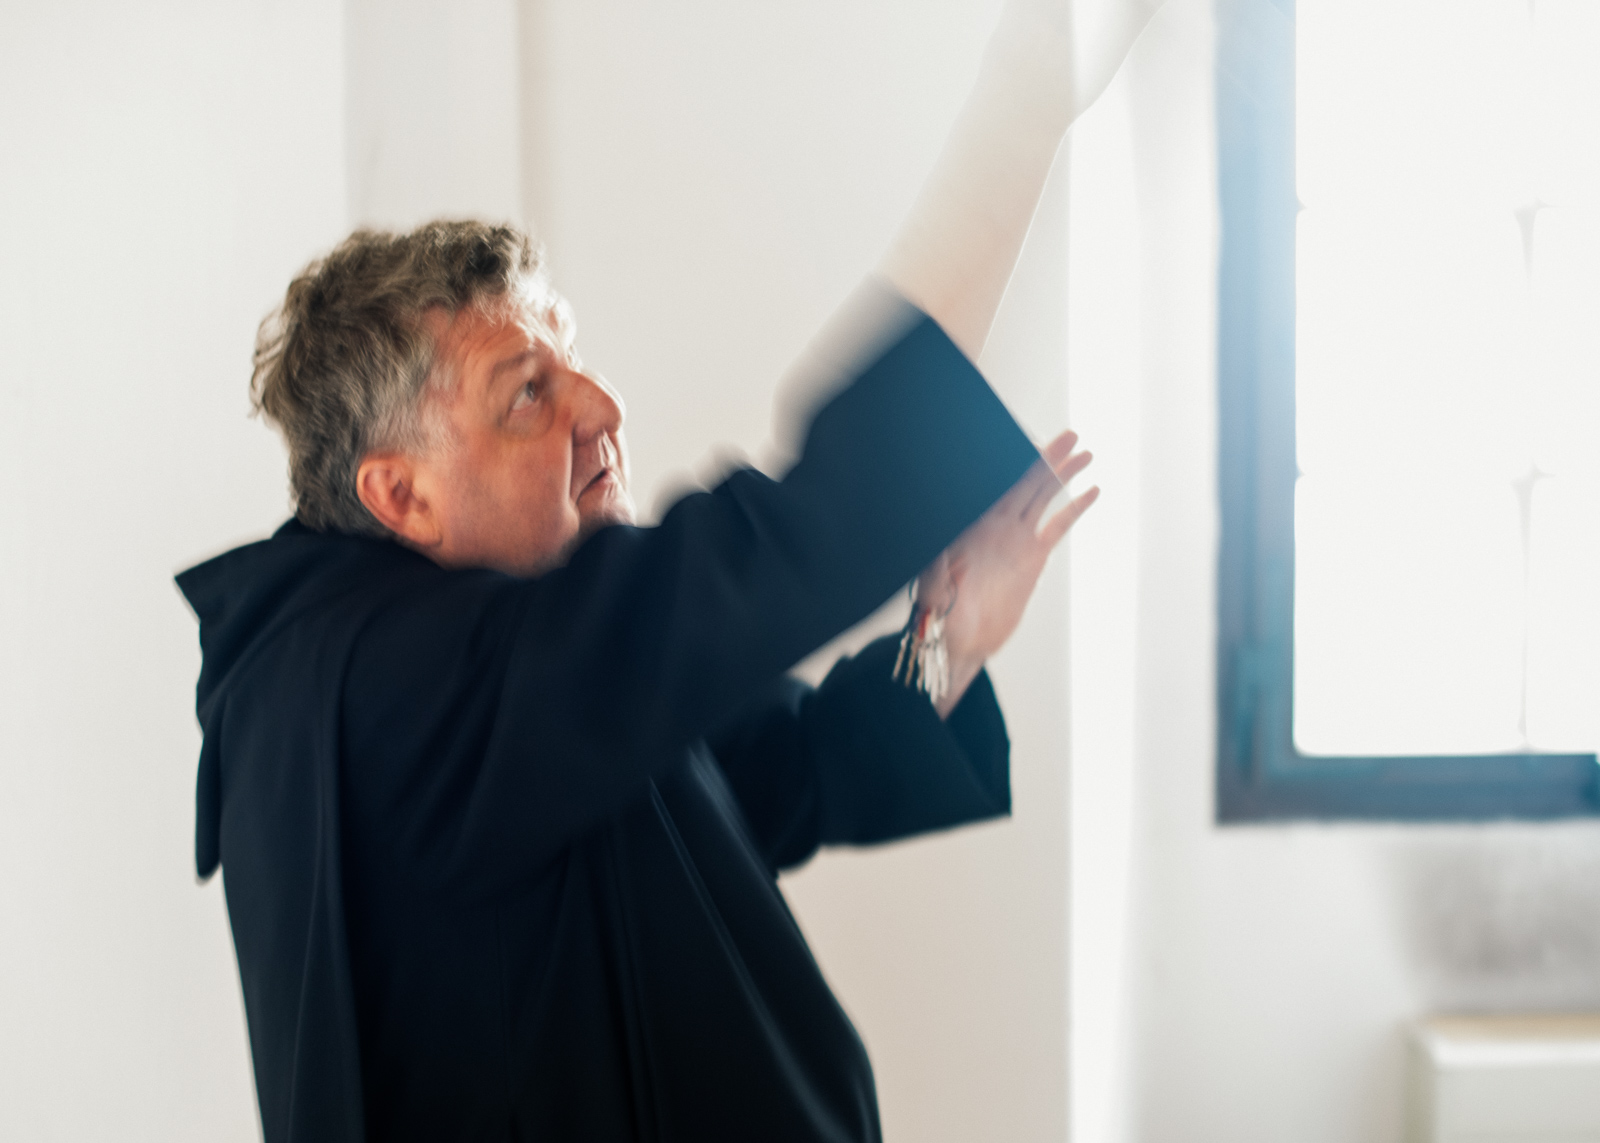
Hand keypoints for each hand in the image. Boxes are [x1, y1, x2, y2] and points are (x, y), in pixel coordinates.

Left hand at [914, 430, 1097, 717]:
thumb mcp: (932, 584)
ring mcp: (1016, 539)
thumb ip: (941, 563)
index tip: (1029, 441)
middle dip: (1046, 457)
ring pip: (1043, 497)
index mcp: (972, 524)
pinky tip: (1091, 491)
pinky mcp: (1032, 558)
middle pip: (1025, 482)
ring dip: (1062, 475)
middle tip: (1069, 435)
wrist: (958, 641)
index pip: (996, 484)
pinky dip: (1075, 509)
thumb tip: (952, 547)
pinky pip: (1058, 527)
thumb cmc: (938, 612)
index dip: (1013, 462)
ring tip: (1084, 453)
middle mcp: (996, 525)